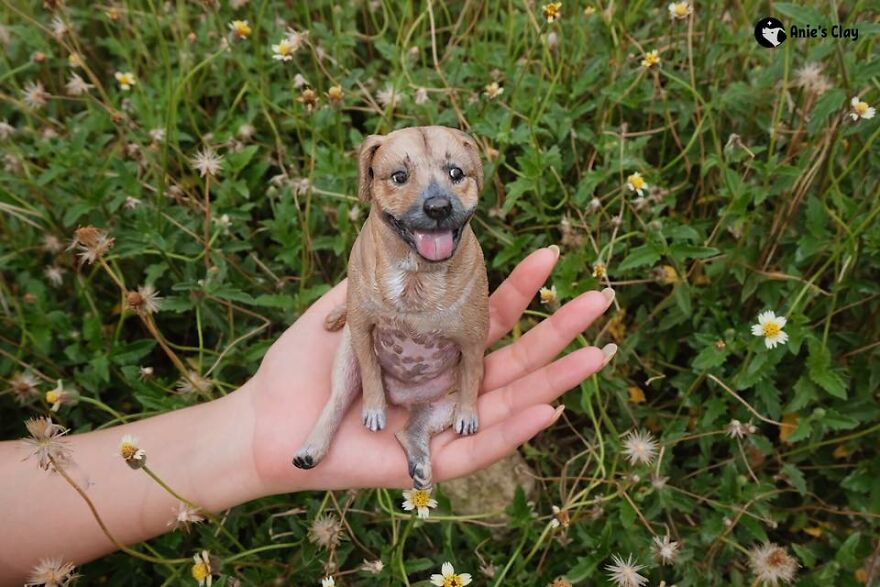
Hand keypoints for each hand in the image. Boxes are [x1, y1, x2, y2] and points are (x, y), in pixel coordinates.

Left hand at [248, 247, 615, 492]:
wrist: (270, 420)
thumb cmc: (306, 367)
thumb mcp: (347, 310)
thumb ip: (384, 279)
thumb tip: (417, 241)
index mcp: (432, 348)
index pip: (488, 316)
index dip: (521, 288)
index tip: (550, 253)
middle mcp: (447, 384)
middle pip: (515, 356)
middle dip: (559, 328)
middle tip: (601, 299)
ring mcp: (443, 423)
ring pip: (510, 400)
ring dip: (556, 378)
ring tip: (600, 353)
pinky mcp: (430, 460)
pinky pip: (481, 447)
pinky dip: (515, 430)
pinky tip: (550, 407)